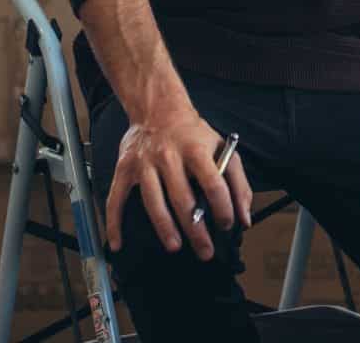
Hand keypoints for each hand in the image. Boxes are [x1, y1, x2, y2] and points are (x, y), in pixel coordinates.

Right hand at [105, 107, 252, 260]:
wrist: (158, 109)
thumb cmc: (193, 134)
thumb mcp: (222, 148)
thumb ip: (238, 182)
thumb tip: (244, 218)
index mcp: (196, 150)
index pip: (213, 184)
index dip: (222, 208)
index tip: (226, 225)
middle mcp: (169, 156)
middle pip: (183, 198)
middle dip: (195, 229)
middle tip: (205, 251)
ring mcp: (144, 163)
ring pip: (153, 201)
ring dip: (164, 228)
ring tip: (175, 247)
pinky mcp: (124, 169)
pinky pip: (116, 199)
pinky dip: (114, 223)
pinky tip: (117, 243)